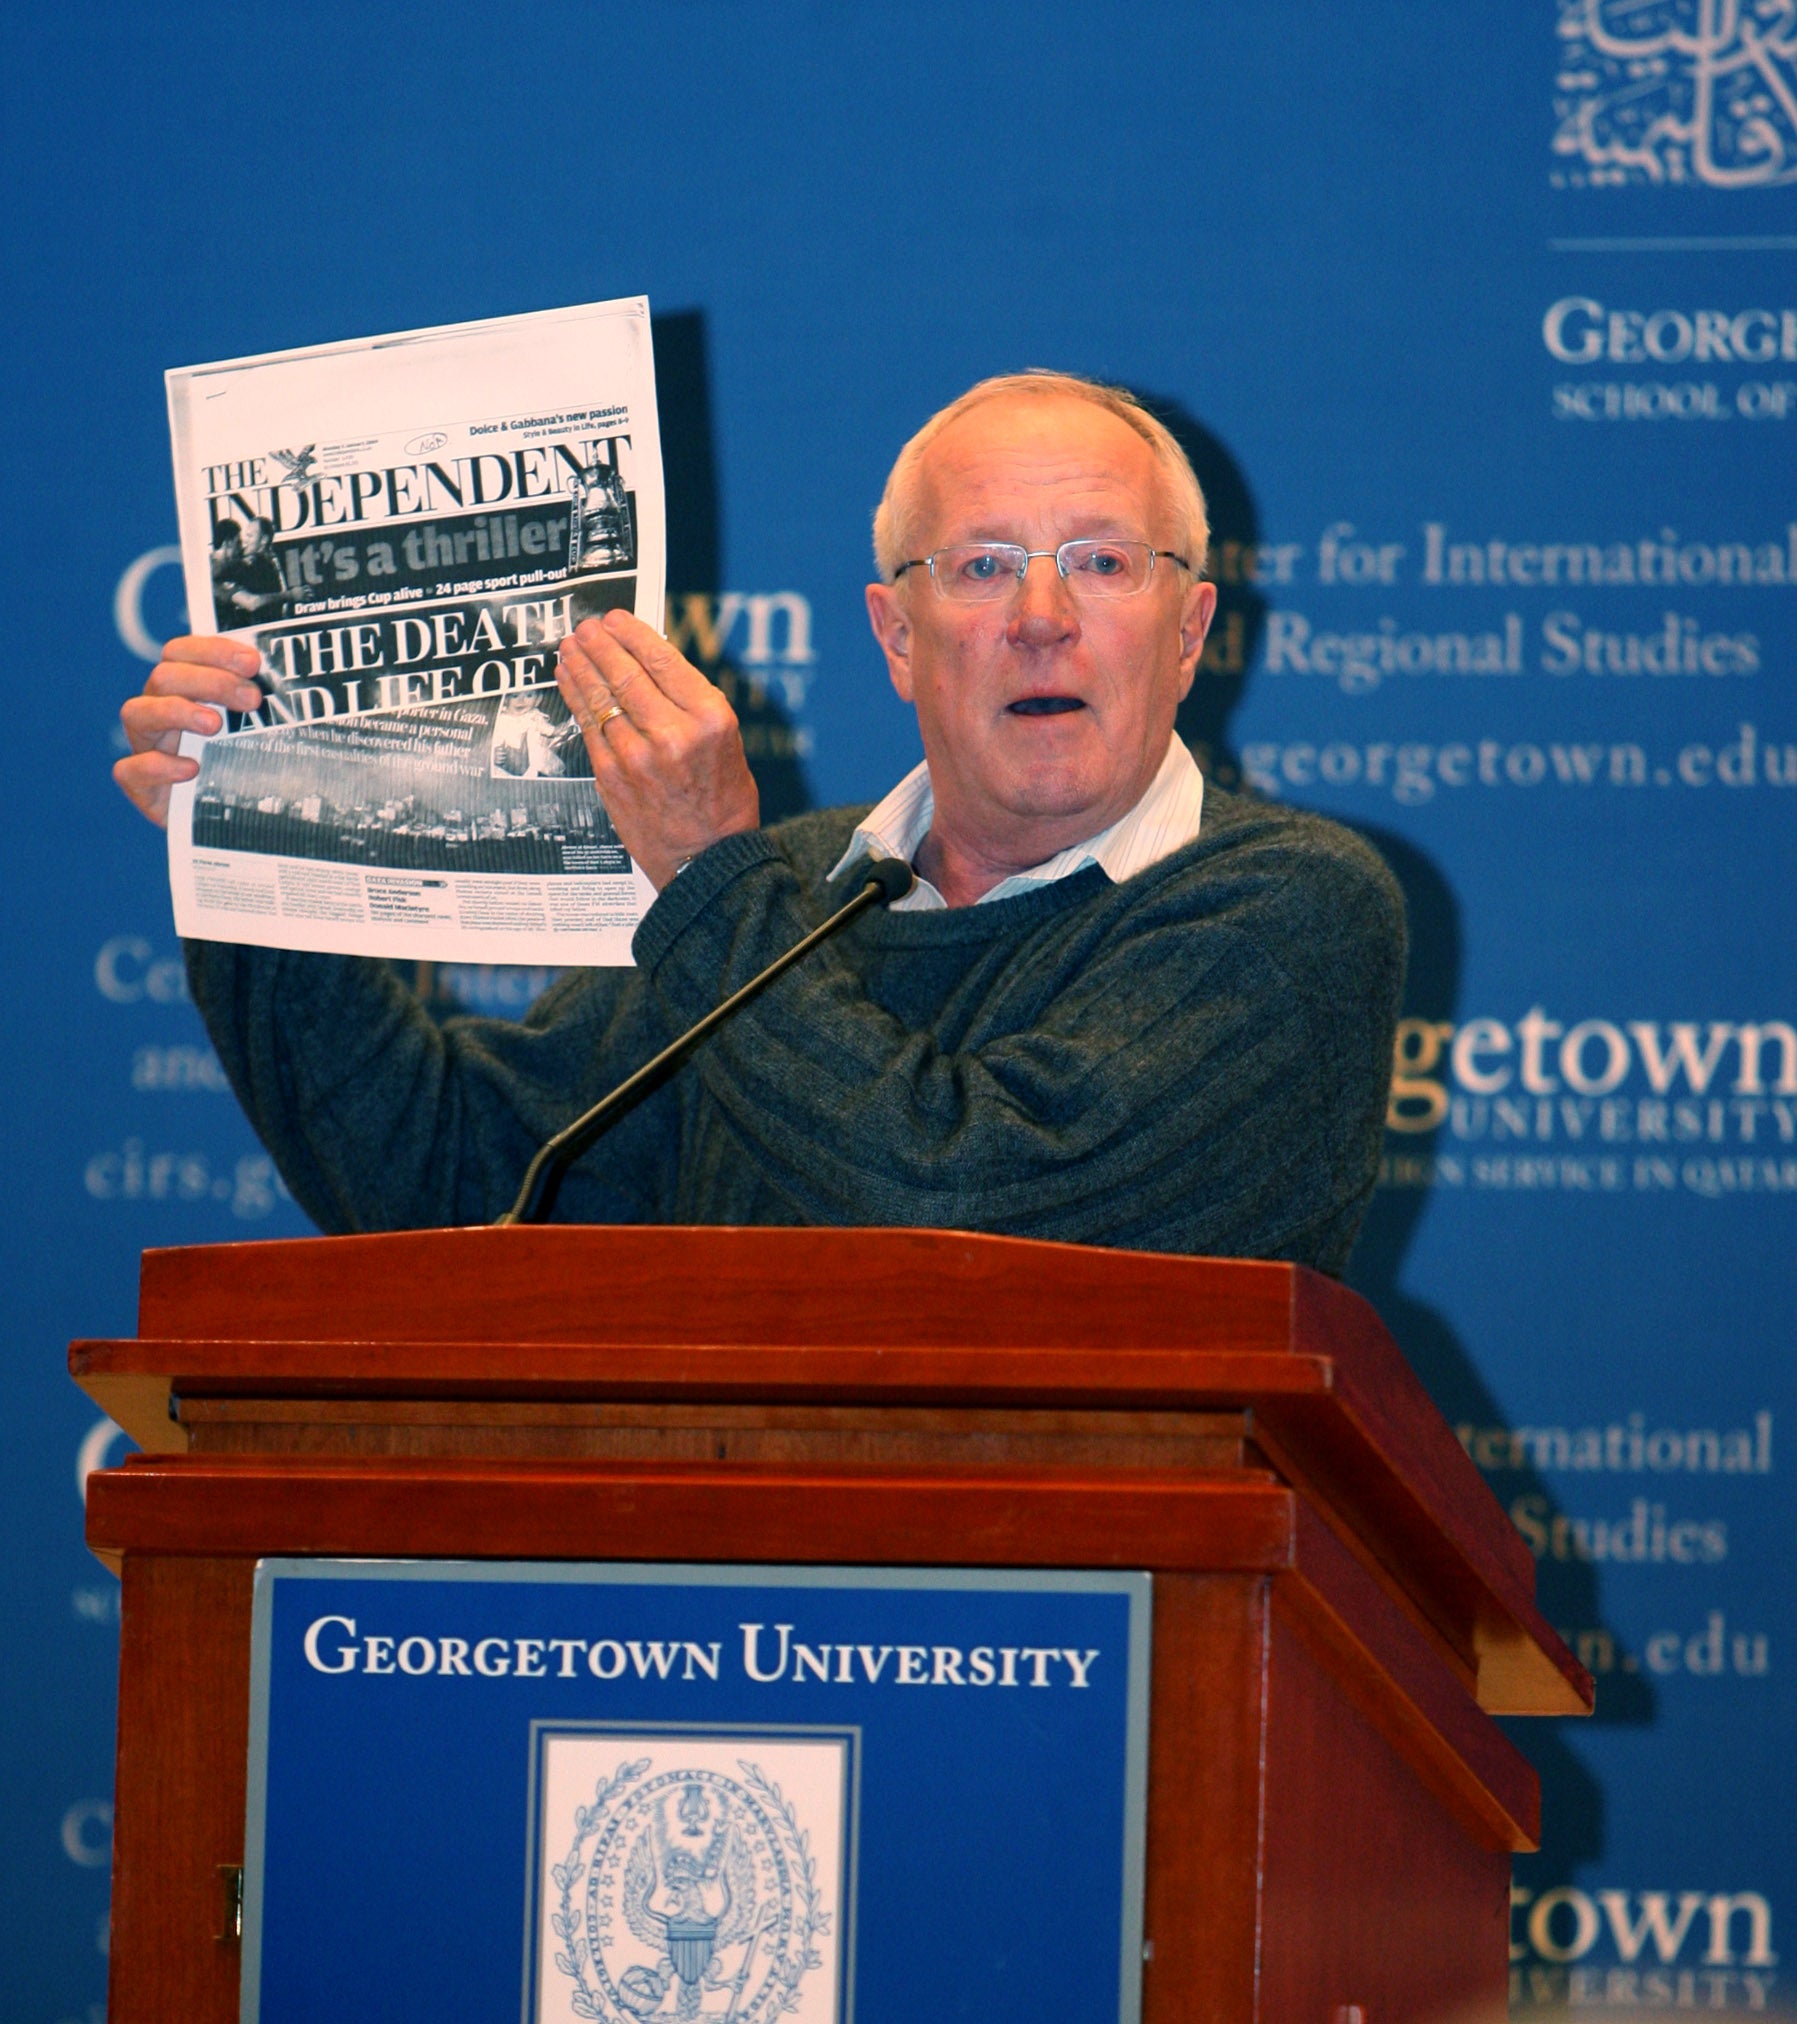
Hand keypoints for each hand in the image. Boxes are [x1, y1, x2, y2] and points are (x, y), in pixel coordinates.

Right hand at [114, 635, 264, 828]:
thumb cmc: (246, 768)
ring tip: (215, 726)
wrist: (233, 822)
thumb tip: (298, 685)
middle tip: (252, 699)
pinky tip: (191, 768)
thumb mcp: (258, 734)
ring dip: (178, 712)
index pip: (181, 653)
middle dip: (210, 681)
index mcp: (181, 690)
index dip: (213, 650)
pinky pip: (130, 770)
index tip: (253, 662)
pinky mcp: (141, 787)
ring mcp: (146, 747)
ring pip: (138, 713)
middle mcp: (158, 712)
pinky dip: (158, 766)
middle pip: (164, 677)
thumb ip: (265, 708)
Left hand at [556, 609, 758, 888]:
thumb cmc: (722, 801)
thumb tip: (649, 665)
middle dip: (600, 645)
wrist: (708, 859)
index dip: (633, 634)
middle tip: (586, 628)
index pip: (663, 661)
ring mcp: (637, 757)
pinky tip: (569, 680)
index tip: (615, 619)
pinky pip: (589, 727)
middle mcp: (673, 734)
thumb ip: (690, 705)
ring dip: (581, 667)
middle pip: (626, 675)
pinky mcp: (613, 777)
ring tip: (570, 647)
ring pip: (601, 698)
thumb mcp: (726, 742)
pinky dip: (576, 698)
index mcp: (709, 718)